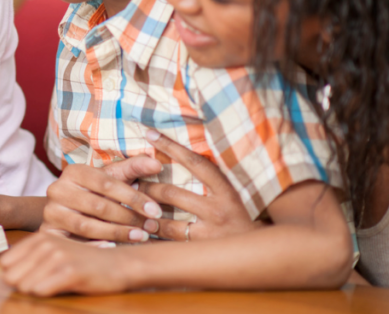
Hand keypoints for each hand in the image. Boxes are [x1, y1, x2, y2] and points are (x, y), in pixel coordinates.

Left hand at [0, 232, 132, 295]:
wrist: (119, 264)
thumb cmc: (84, 261)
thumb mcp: (55, 252)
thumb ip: (31, 258)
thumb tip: (4, 273)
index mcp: (39, 238)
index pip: (5, 263)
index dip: (16, 275)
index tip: (31, 278)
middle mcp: (45, 244)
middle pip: (11, 276)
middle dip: (23, 285)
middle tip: (45, 284)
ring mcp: (58, 257)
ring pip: (24, 285)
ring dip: (37, 291)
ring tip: (56, 285)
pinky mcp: (70, 272)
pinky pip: (41, 291)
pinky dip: (47, 294)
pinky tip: (61, 289)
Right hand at [41, 155, 163, 242]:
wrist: (66, 210)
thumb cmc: (96, 192)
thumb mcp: (112, 178)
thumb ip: (134, 168)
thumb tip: (157, 162)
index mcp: (73, 171)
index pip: (106, 183)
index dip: (133, 197)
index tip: (155, 210)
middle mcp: (57, 190)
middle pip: (97, 205)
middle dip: (128, 217)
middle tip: (151, 227)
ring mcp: (51, 212)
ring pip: (86, 226)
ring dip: (117, 233)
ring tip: (139, 237)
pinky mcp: (49, 233)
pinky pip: (74, 244)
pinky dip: (95, 246)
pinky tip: (114, 248)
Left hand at [135, 130, 255, 240]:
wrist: (259, 252)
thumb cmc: (240, 216)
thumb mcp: (231, 193)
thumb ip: (211, 177)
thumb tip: (184, 152)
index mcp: (226, 191)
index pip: (195, 163)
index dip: (172, 147)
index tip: (150, 135)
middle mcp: (217, 211)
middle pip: (172, 194)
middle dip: (148, 186)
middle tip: (130, 180)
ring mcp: (208, 235)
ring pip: (166, 223)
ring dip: (146, 213)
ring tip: (129, 205)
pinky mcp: (199, 253)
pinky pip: (169, 244)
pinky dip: (153, 238)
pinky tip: (138, 231)